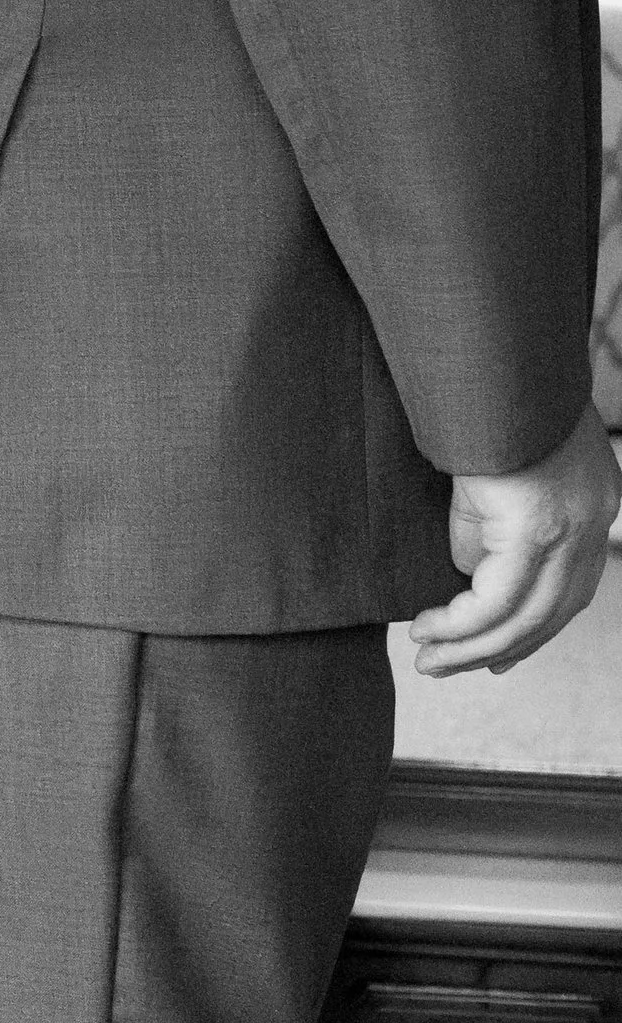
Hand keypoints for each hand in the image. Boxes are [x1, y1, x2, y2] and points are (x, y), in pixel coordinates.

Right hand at [408, 400, 620, 677]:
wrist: (493, 355)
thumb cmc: (488, 395)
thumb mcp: (498, 470)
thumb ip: (491, 523)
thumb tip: (469, 570)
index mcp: (595, 498)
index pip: (572, 588)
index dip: (533, 629)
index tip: (496, 654)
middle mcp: (593, 520)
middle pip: (552, 613)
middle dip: (497, 650)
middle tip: (447, 667)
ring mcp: (571, 527)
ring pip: (525, 617)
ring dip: (470, 647)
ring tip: (426, 657)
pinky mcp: (537, 528)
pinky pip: (496, 600)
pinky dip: (460, 624)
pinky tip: (428, 627)